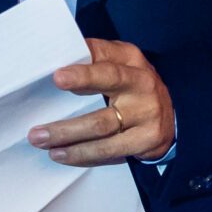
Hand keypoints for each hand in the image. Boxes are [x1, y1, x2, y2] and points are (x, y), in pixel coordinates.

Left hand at [30, 39, 175, 165]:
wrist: (171, 118)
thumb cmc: (131, 88)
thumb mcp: (120, 65)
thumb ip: (93, 59)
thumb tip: (52, 58)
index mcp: (130, 59)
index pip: (104, 57)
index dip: (82, 69)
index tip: (57, 76)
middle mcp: (141, 82)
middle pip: (107, 86)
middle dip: (75, 93)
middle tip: (41, 114)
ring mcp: (146, 113)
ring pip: (101, 125)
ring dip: (66, 134)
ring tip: (39, 139)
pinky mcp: (146, 140)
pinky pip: (109, 150)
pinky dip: (82, 154)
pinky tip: (62, 154)